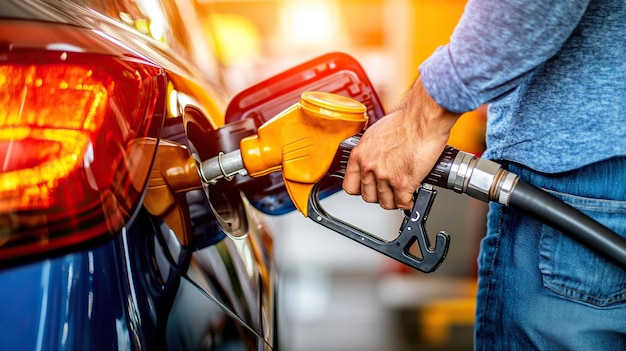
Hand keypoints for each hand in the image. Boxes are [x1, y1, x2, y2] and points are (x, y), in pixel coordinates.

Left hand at [342, 79, 459, 209]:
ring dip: (394, 200)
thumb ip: (370, 151)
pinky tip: (409, 197)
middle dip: (379, 195)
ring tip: (399, 194)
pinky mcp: (403, 182)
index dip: (360, 189)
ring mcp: (385, 176)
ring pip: (385, 202)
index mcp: (360, 154)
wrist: (423, 118)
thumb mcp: (375, 134)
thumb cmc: (404, 120)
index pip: (350, 185)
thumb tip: (372, 160)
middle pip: (368, 196)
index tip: (367, 188)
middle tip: (387, 190)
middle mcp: (369, 166)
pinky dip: (407, 202)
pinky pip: (402, 203)